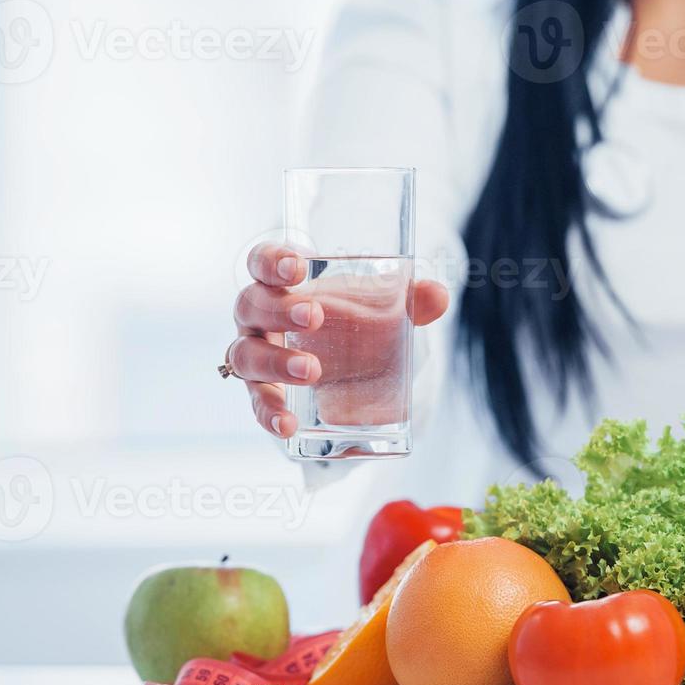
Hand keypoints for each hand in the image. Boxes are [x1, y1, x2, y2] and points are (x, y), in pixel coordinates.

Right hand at [230, 242, 449, 437]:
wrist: (343, 371)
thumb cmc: (349, 324)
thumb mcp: (377, 310)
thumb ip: (408, 301)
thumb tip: (438, 295)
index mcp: (280, 285)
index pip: (261, 261)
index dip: (271, 260)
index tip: (297, 267)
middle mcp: (258, 317)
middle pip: (250, 305)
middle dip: (279, 309)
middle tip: (314, 316)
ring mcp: (255, 354)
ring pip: (246, 354)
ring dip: (275, 361)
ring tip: (312, 371)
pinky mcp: (263, 393)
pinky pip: (256, 403)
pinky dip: (269, 413)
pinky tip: (288, 425)